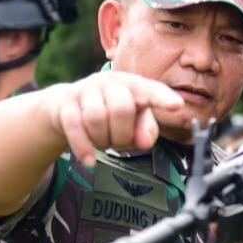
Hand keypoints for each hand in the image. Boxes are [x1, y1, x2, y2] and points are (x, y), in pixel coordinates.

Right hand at [51, 71, 184, 165]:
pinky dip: (83, 147)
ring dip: (102, 140)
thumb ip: (145, 132)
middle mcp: (109, 82)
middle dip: (121, 134)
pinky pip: (74, 126)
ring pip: (96, 117)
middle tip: (118, 142)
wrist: (66, 106)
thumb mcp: (133, 123)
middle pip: (121, 109)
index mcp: (133, 85)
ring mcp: (85, 90)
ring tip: (102, 142)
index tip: (177, 105)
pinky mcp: (66, 104)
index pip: (150, 91)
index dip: (163, 98)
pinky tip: (89, 161)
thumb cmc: (109, 114)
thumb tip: (144, 142)